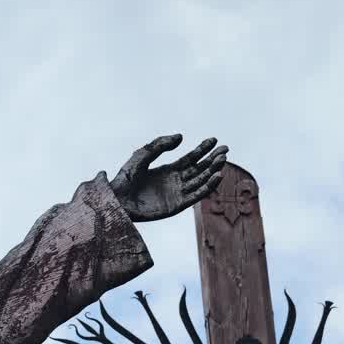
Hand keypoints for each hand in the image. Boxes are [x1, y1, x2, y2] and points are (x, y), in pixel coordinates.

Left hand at [109, 134, 227, 221]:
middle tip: (225, 149)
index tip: (214, 140)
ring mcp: (177, 194)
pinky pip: (196, 196)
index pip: (191, 159)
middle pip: (199, 169)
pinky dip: (208, 187)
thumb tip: (181, 137)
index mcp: (168, 171)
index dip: (203, 150)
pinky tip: (218, 176)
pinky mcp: (177, 206)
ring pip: (200, 181)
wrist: (117, 199)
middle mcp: (175, 182)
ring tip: (223, 160)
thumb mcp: (143, 155)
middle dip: (212, 159)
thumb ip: (160, 145)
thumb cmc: (126, 178)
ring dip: (213, 171)